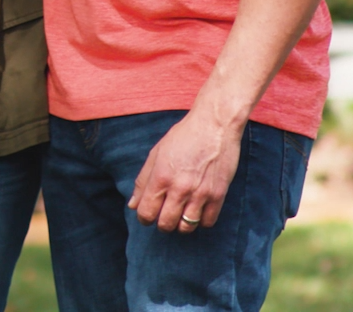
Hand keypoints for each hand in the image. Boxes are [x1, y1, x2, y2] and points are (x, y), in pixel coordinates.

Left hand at [127, 110, 240, 233]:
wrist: (215, 125)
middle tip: (164, 215)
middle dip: (162, 224)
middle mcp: (179, 188)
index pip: (146, 212)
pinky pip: (208, 222)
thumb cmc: (183, 136)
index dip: (144, 218)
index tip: (147, 215)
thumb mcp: (156, 154)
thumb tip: (133, 205)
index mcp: (161, 177)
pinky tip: (198, 210)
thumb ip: (143, 181)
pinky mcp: (219, 195)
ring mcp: (200, 193)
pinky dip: (201, 221)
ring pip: (186, 227)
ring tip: (181, 214)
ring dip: (181, 225)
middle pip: (165, 224)